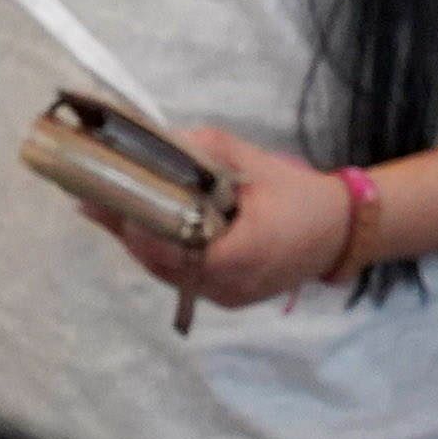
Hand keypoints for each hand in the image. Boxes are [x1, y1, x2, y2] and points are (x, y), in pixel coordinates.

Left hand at [100, 113, 358, 312]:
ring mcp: (226, 298)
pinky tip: (147, 229)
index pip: (171, 249)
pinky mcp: (228, 298)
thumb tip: (162, 140)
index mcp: (237, 255)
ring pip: (170, 274)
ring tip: (108, 213)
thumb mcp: (254, 163)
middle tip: (94, 203)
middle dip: (129, 232)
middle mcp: (227, 286)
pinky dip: (165, 254)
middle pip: (162, 264)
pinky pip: (185, 278)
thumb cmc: (300, 194)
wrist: (342, 230)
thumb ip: (207, 151)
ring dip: (142, 244)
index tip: (111, 199)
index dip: (139, 227)